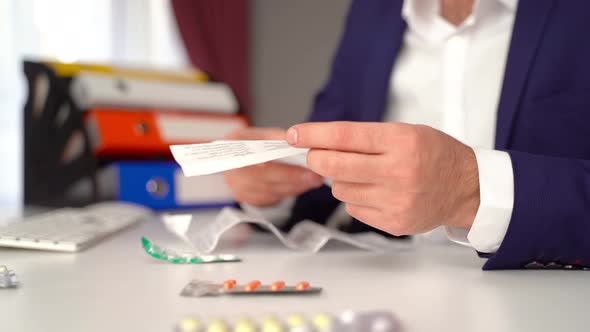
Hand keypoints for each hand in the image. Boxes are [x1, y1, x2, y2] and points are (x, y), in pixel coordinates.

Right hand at [223, 127, 323, 206]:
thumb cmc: (259, 144)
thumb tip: (299, 143)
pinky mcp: (249, 199)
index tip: (268, 164)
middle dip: (289, 177)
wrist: (248, 157)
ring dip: (293, 186)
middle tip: (312, 175)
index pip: (240, 155)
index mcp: (232, 145)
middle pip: (260, 177)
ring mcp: (237, 187)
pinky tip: (301, 186)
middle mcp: (230, 168)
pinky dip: (288, 192)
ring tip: (312, 180)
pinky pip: (271, 199)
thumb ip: (280, 138)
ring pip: (269, 190)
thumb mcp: (268, 134)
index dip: (254, 161)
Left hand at [286, 121, 479, 234]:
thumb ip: (364, 138)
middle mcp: (398, 172)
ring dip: (341, 180)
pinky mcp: (394, 222)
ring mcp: (396, 201)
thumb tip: (319, 144)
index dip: (314, 134)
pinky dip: (356, 199)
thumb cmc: (434, 154)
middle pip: (334, 167)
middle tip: (316, 155)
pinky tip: (376, 192)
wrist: (466, 188)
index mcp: (401, 142)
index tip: (294, 134)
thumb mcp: (405, 132)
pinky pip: (354, 209)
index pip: (345, 136)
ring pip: (341, 190)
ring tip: (364, 174)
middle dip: (317, 159)